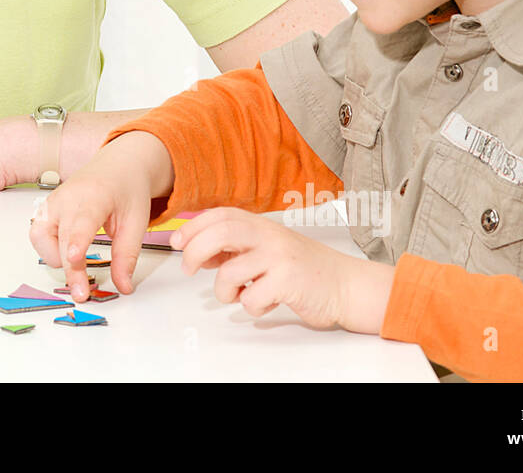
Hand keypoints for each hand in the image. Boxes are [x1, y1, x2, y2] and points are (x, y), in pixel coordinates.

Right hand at [28, 131, 170, 300]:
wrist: (117, 165)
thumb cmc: (127, 189)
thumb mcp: (137, 222)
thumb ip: (127, 256)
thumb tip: (123, 287)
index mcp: (94, 196)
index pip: (80, 222)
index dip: (75, 243)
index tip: (74, 260)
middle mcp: (67, 197)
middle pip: (59, 238)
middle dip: (68, 268)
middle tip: (82, 293)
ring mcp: (53, 202)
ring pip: (39, 236)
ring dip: (54, 256)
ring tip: (77, 259)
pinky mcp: (46, 209)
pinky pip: (38, 234)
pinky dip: (49, 248)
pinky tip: (68, 248)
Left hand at [173, 207, 395, 333]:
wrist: (346, 285)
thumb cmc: (303, 269)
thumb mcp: (266, 250)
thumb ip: (236, 248)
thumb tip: (198, 251)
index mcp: (262, 225)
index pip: (220, 215)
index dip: (193, 226)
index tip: (176, 241)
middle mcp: (269, 236)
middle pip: (220, 233)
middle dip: (195, 251)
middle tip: (189, 269)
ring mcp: (279, 257)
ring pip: (229, 272)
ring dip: (225, 291)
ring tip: (239, 295)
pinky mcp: (289, 281)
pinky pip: (252, 298)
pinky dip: (252, 307)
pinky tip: (266, 302)